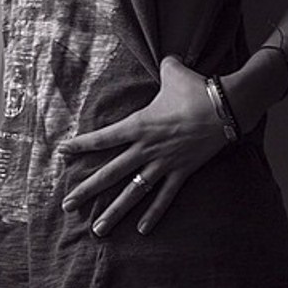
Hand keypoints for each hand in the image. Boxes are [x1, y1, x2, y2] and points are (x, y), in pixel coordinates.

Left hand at [58, 56, 227, 235]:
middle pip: (110, 173)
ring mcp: (163, 163)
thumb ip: (165, 65)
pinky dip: (154, 214)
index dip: (81, 146)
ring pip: (133, 192)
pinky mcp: (182, 173)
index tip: (62, 153)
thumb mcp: (173, 70)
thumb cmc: (196, 88)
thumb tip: (168, 57)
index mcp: (139, 125)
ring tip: (97, 230)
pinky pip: (164, 197)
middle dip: (87, 190)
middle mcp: (146, 148)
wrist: (226, 107)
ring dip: (114, 211)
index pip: (103, 138)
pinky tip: (142, 230)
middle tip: (66, 205)